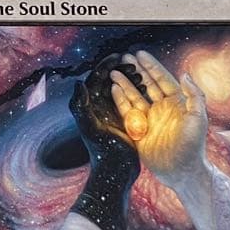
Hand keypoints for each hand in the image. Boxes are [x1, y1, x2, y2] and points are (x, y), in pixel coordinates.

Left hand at [70, 53, 142, 192]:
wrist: (116, 172)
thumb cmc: (103, 152)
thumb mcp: (91, 128)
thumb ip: (81, 106)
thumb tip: (78, 82)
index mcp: (89, 105)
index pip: (96, 78)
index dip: (106, 65)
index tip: (120, 56)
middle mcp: (99, 107)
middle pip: (110, 80)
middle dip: (122, 69)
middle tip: (135, 63)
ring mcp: (112, 113)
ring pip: (122, 88)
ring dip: (132, 79)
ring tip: (144, 73)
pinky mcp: (124, 120)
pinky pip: (132, 100)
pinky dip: (140, 92)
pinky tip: (150, 88)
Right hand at [110, 50, 208, 192]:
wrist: (181, 171)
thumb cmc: (194, 145)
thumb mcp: (198, 118)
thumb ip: (194, 96)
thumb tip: (185, 74)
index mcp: (177, 102)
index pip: (162, 79)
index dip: (151, 66)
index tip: (140, 54)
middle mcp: (162, 108)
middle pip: (147, 84)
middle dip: (136, 71)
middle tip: (124, 58)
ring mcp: (150, 118)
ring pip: (135, 96)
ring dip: (125, 83)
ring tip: (114, 72)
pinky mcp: (139, 130)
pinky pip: (127, 112)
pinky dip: (120, 100)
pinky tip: (114, 89)